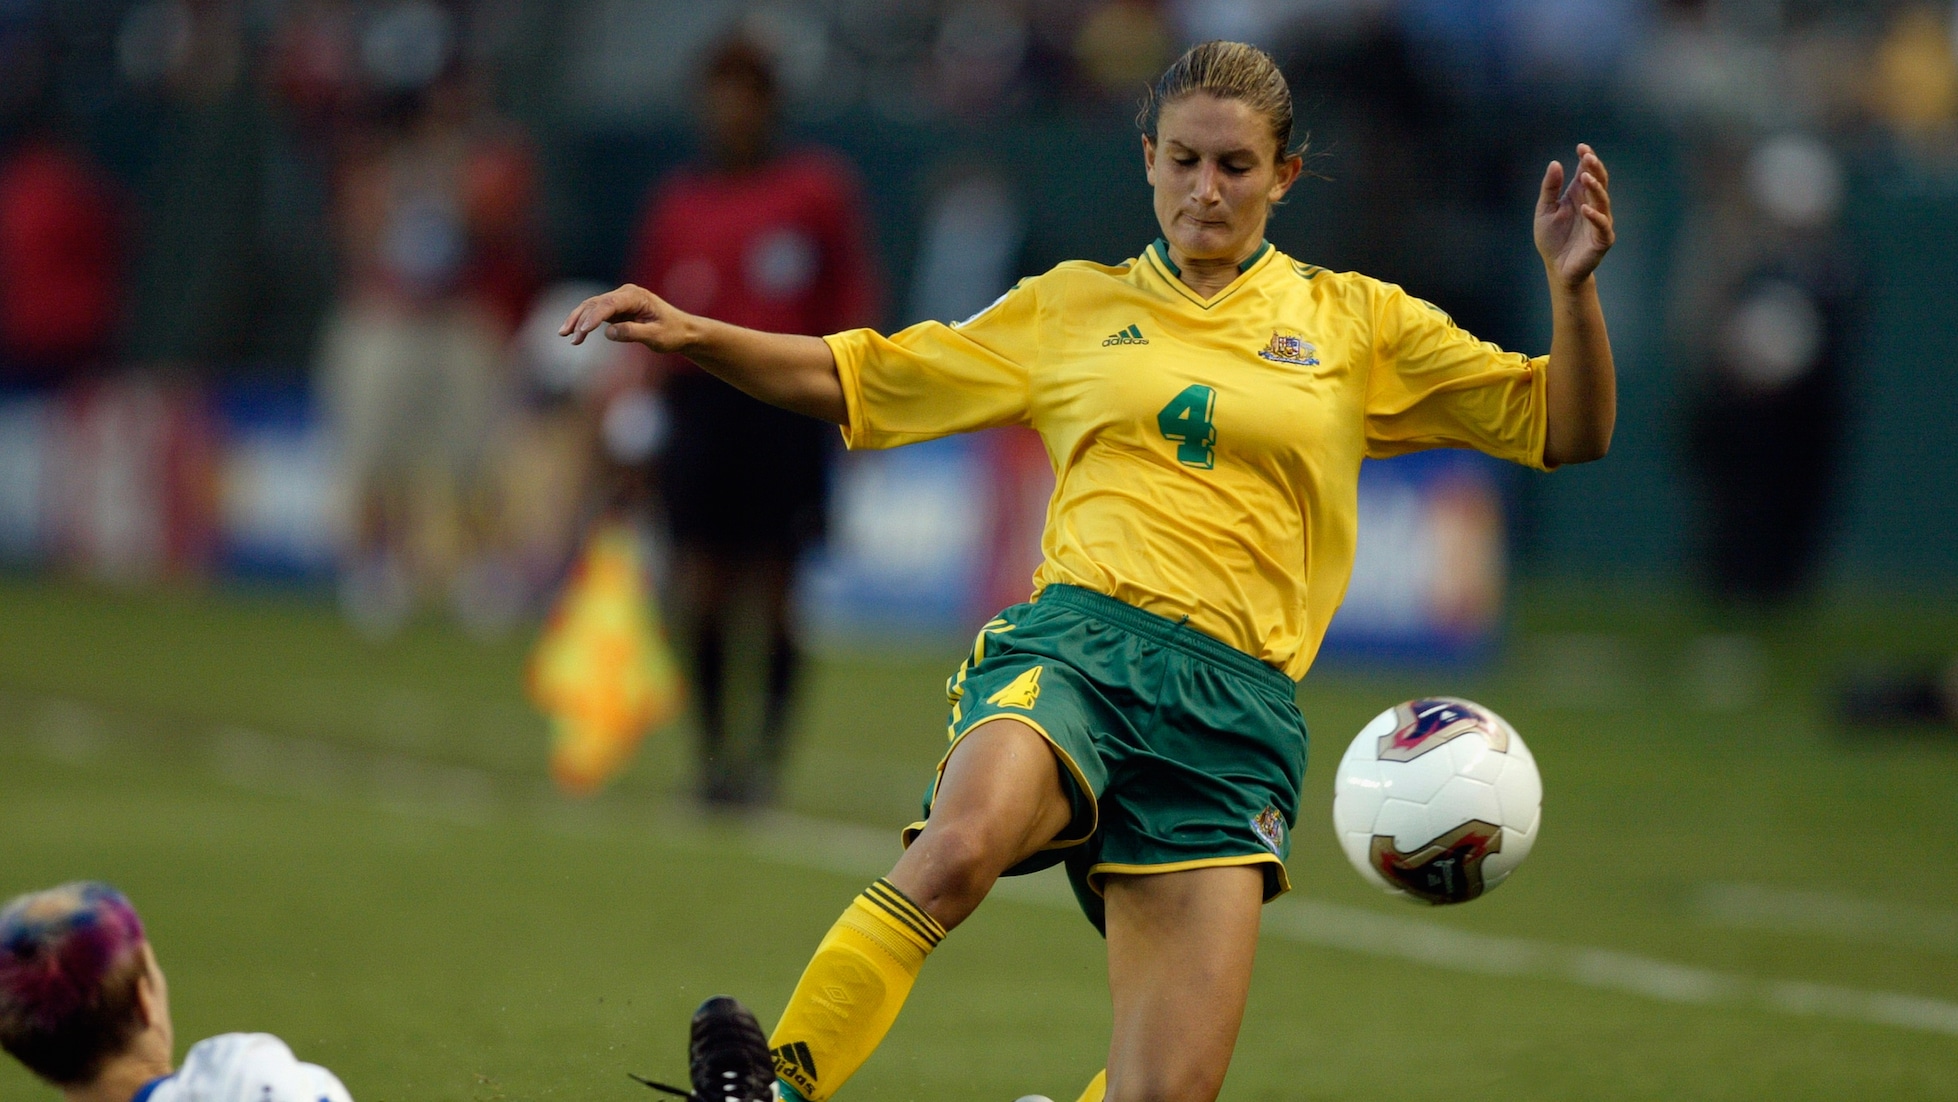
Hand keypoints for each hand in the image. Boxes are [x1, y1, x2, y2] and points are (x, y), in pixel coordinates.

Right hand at [558, 284, 692, 352]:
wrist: (681, 330)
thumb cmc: (672, 332)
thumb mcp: (656, 336)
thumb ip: (633, 333)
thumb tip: (609, 332)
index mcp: (636, 296)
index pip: (610, 304)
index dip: (594, 316)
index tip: (583, 330)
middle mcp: (625, 294)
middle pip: (596, 303)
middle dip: (581, 319)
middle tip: (572, 337)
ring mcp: (619, 300)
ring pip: (591, 306)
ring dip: (577, 320)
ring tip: (565, 335)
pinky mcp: (616, 309)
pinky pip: (595, 313)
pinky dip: (583, 322)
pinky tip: (574, 334)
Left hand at [1535, 144, 1614, 290]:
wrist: (1557, 268)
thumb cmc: (1552, 239)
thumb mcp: (1544, 210)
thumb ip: (1550, 188)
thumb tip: (1555, 163)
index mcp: (1579, 196)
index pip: (1588, 172)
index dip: (1587, 159)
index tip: (1581, 147)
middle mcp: (1592, 205)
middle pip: (1599, 182)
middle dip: (1594, 168)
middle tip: (1587, 157)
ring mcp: (1599, 221)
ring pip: (1602, 201)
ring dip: (1595, 188)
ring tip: (1585, 178)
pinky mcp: (1601, 239)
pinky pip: (1602, 226)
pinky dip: (1595, 217)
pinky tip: (1586, 208)